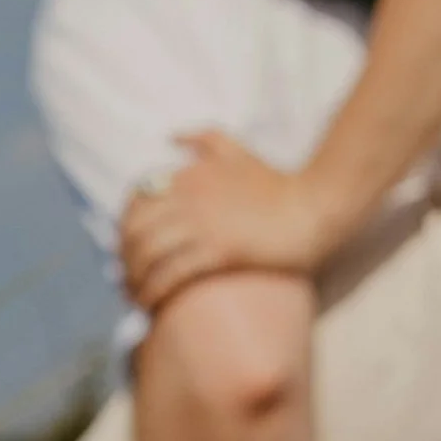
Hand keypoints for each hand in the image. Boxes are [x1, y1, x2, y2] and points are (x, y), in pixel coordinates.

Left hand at [119, 129, 333, 310]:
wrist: (316, 207)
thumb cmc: (279, 184)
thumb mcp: (237, 151)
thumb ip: (203, 138)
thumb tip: (170, 136)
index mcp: (186, 176)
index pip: (135, 204)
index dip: (123, 231)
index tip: (125, 252)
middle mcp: (188, 198)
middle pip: (135, 232)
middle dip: (123, 260)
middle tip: (124, 282)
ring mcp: (203, 224)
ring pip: (148, 255)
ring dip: (134, 280)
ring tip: (136, 299)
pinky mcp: (220, 251)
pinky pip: (173, 274)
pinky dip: (154, 291)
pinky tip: (152, 305)